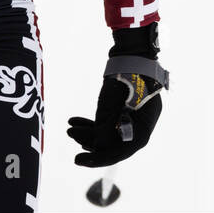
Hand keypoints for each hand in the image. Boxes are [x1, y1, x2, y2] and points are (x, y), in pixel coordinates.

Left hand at [67, 22, 168, 167]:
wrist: (132, 52)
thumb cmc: (125, 77)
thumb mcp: (111, 104)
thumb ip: (105, 127)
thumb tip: (97, 147)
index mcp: (143, 129)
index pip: (121, 151)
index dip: (99, 159)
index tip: (78, 160)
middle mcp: (138, 127)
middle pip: (113, 144)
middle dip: (90, 143)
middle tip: (71, 140)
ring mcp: (130, 118)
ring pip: (107, 134)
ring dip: (88, 132)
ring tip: (70, 128)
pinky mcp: (122, 110)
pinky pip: (107, 122)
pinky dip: (91, 123)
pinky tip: (73, 120)